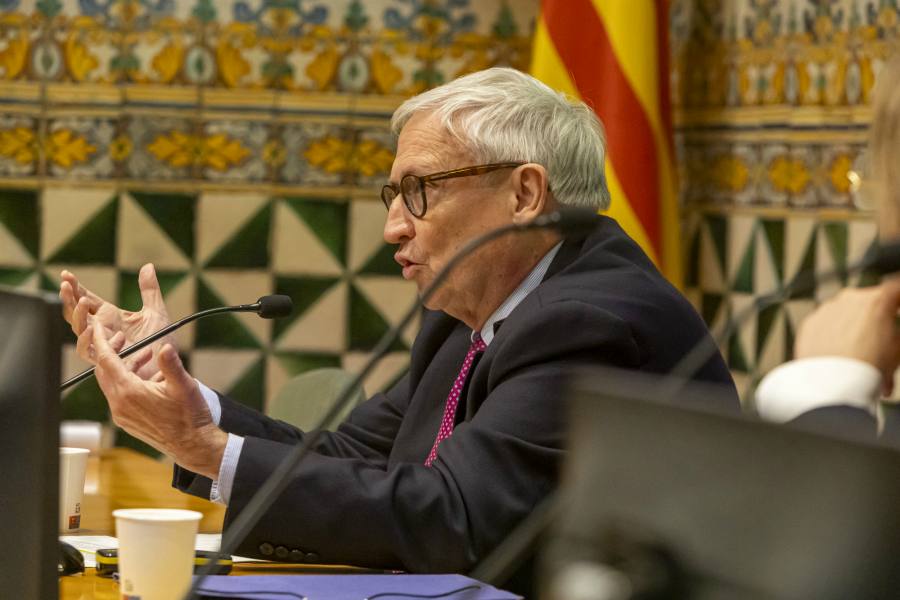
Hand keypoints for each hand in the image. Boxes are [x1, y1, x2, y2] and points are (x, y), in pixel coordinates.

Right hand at [60, 263, 171, 379]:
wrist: (170, 364)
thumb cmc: (163, 340)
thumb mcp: (156, 311)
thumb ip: (149, 290)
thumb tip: (147, 266)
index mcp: (110, 316)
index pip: (87, 300)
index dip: (75, 288)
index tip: (66, 274)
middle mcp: (102, 330)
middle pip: (76, 313)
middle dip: (68, 299)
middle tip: (66, 284)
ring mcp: (102, 345)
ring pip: (79, 330)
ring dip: (77, 316)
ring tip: (82, 301)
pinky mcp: (106, 360)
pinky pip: (88, 351)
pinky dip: (86, 339)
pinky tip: (90, 326)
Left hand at [91, 324, 227, 478]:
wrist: (192, 445)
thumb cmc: (189, 416)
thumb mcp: (183, 386)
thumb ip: (171, 364)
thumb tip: (164, 347)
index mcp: (129, 392)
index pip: (106, 360)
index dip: (101, 340)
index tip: (98, 326)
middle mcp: (119, 404)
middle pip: (104, 371)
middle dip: (111, 351)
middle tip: (122, 337)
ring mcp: (122, 414)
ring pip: (112, 383)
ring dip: (124, 366)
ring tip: (146, 356)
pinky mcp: (127, 421)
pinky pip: (119, 395)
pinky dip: (128, 381)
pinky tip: (149, 377)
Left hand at [795, 278, 899, 395]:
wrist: (832, 383)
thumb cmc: (870, 366)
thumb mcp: (897, 349)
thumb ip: (896, 334)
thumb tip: (892, 333)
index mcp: (877, 300)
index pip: (896, 289)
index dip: (897, 299)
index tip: (897, 307)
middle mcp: (850, 299)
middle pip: (869, 302)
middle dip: (876, 317)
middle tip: (881, 339)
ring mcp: (827, 309)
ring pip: (846, 314)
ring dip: (853, 328)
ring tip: (860, 355)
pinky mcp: (809, 323)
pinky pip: (826, 325)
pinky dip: (833, 335)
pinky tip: (839, 355)